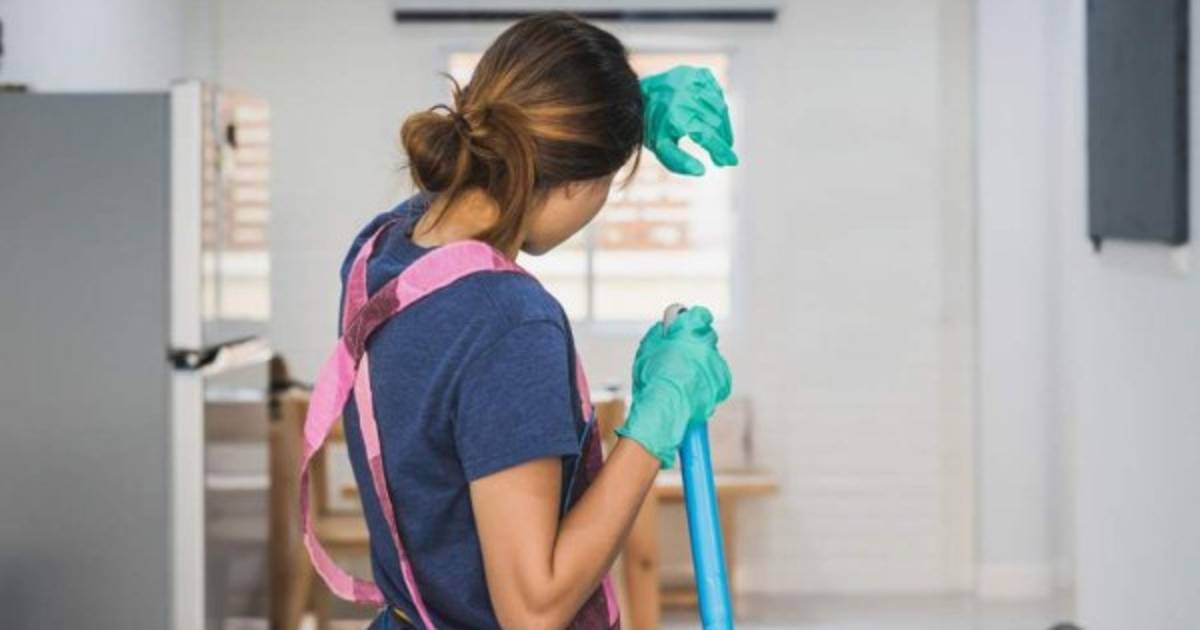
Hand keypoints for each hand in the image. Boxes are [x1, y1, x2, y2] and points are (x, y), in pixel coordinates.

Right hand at [616, 307, 731, 467]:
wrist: (666, 407)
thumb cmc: (653, 377)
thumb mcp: (647, 348)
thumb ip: (660, 333)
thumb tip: (666, 328)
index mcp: (691, 329)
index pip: (700, 316)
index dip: (691, 323)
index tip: (683, 330)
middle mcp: (708, 343)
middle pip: (706, 339)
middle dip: (695, 346)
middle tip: (679, 359)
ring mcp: (718, 364)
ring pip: (711, 361)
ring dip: (701, 367)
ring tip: (682, 381)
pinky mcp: (723, 383)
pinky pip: (716, 379)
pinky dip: (707, 384)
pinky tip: (691, 391)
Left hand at [640, 65, 738, 175]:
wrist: (639, 95)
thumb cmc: (651, 125)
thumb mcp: (661, 147)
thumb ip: (679, 162)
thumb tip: (702, 172)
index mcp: (677, 116)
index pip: (708, 136)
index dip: (722, 151)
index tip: (732, 161)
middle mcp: (687, 97)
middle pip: (716, 123)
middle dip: (723, 141)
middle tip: (723, 155)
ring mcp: (695, 82)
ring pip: (720, 108)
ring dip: (724, 126)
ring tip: (722, 140)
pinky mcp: (699, 74)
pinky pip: (717, 93)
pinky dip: (720, 107)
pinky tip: (716, 118)